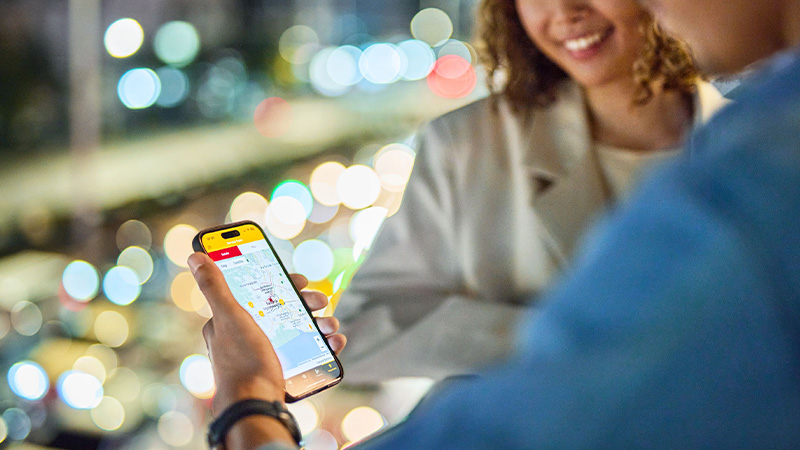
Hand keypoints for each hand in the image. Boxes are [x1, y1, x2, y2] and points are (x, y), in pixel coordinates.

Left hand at [188, 253, 345, 415]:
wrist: (255, 405)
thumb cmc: (241, 362)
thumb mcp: (229, 317)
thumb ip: (215, 286)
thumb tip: (196, 256)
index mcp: (231, 321)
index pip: (258, 291)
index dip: (282, 282)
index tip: (300, 279)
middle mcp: (249, 336)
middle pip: (282, 309)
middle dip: (306, 303)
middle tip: (320, 301)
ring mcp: (268, 354)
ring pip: (299, 329)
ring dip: (320, 324)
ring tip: (331, 326)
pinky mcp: (285, 369)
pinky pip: (308, 351)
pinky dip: (323, 345)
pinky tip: (334, 343)